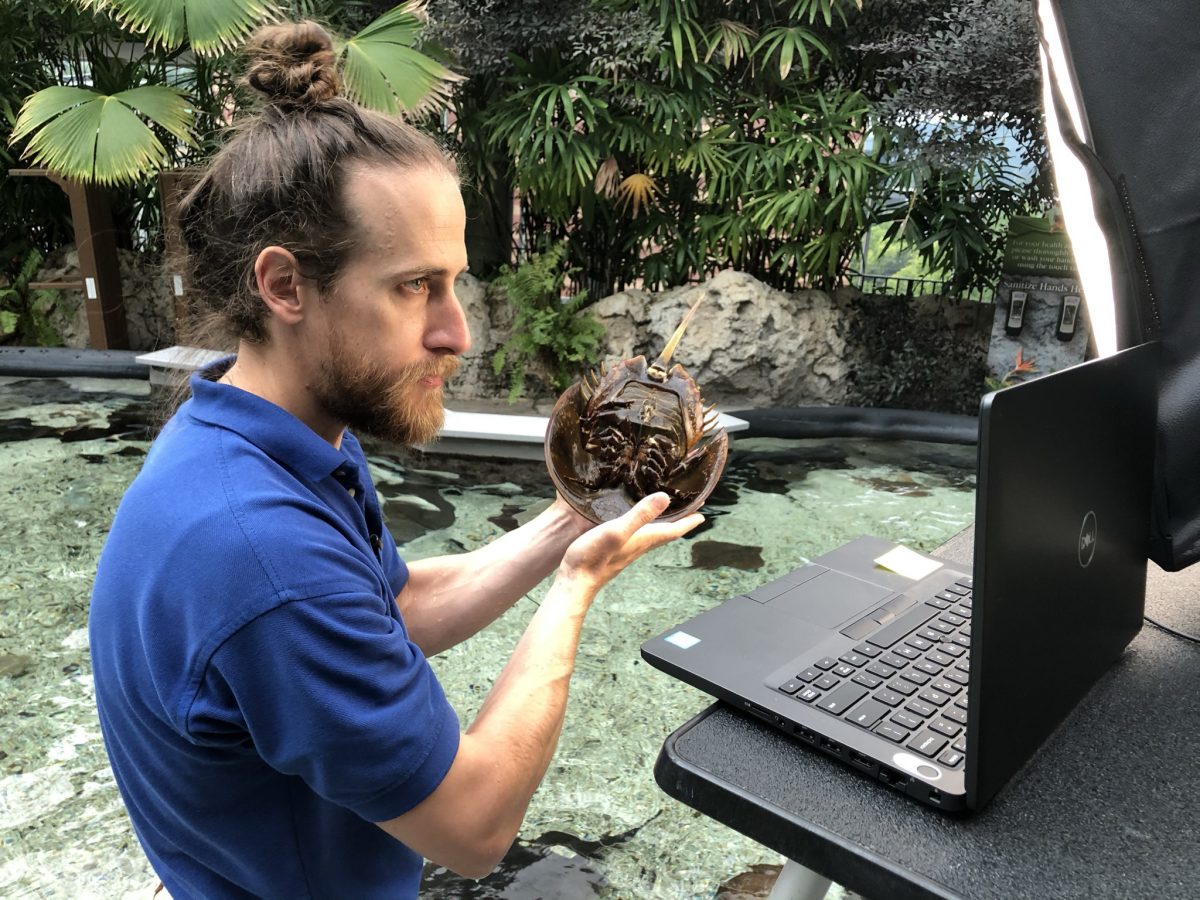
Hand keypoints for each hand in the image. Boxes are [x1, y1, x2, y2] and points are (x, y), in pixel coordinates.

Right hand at [557, 492, 702, 595]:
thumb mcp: (617, 531)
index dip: (689, 521)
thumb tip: (665, 498)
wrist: (575, 581)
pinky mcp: (615, 550)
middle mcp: (638, 545)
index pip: (673, 530)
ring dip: (664, 524)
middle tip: (693, 511)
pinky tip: (637, 524)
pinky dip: (645, 527)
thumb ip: (640, 515)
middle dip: (681, 521)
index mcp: (643, 539)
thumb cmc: (593, 557)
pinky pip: (637, 536)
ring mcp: (627, 549)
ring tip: (669, 514)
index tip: (703, 514)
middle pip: (666, 532)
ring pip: (653, 535)